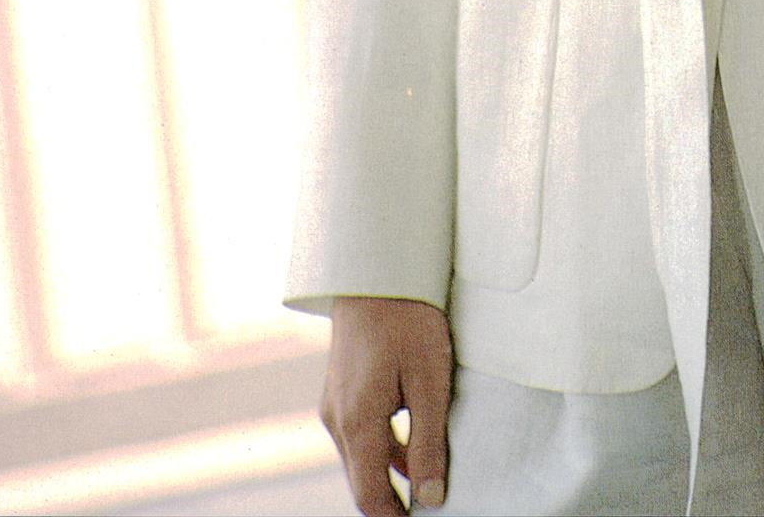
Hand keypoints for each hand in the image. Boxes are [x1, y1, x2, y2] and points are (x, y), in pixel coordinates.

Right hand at [322, 295, 453, 513]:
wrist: (378, 270)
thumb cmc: (408, 319)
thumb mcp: (430, 382)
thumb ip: (428, 443)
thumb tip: (429, 496)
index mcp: (357, 422)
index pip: (371, 496)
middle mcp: (337, 419)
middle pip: (361, 481)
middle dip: (392, 500)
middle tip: (427, 502)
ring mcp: (333, 404)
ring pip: (359, 458)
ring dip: (388, 472)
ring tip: (427, 475)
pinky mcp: (339, 390)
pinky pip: (357, 433)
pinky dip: (381, 447)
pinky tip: (411, 440)